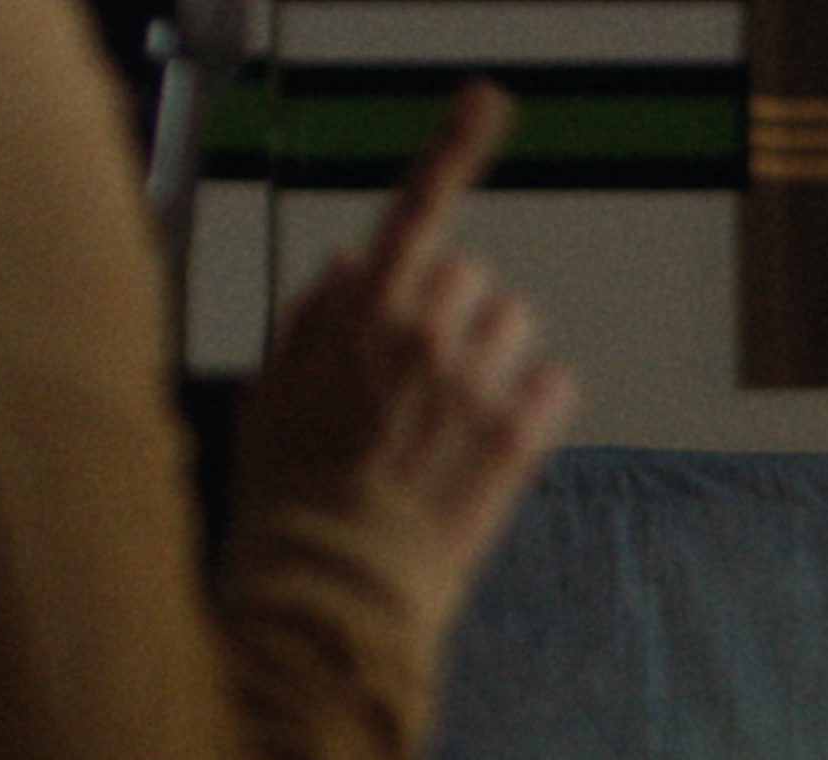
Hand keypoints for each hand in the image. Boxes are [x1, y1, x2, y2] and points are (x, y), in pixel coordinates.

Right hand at [228, 81, 581, 622]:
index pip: (414, 209)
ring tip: (452, 423)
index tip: (490, 99)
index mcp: (359, 314)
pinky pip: (556, 383)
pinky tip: (492, 446)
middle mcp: (423, 331)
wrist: (333, 590)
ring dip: (494, 358)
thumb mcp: (271, 398)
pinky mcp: (518, 433)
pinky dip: (534, 406)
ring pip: (516, 323)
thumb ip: (312, 321)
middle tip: (422, 386)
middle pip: (469, 276)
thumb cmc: (293, 498)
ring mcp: (474, 380)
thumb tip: (353, 269)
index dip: (453, 146)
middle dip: (453, 316)